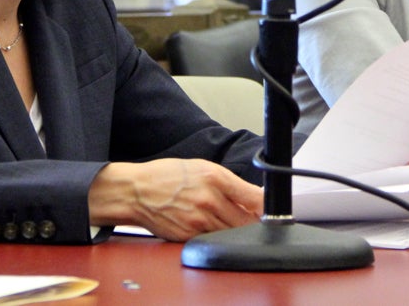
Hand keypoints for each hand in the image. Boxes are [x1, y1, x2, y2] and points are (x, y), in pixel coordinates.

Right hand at [88, 159, 262, 241]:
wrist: (135, 191)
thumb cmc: (166, 176)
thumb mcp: (201, 167)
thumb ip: (229, 182)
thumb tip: (255, 196)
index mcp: (215, 178)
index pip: (256, 198)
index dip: (268, 206)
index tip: (273, 209)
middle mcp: (210, 200)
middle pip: (247, 220)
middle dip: (252, 220)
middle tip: (249, 216)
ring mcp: (200, 221)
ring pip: (232, 232)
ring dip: (235, 229)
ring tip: (225, 219)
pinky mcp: (189, 236)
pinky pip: (213, 240)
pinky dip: (217, 236)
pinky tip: (210, 226)